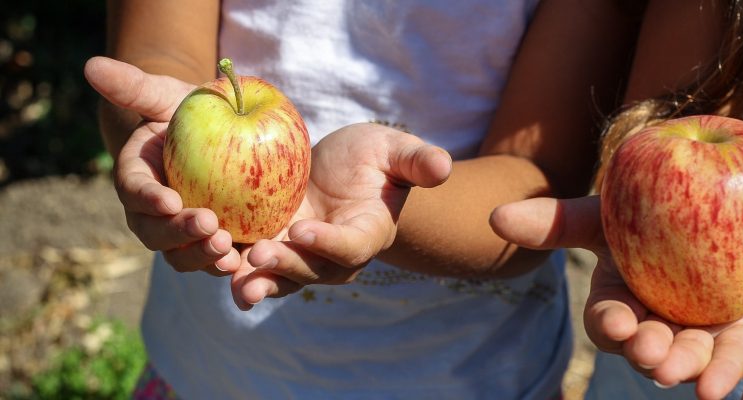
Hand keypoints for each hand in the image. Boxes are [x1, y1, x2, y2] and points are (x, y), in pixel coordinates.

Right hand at [84, 57, 239, 274]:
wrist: (217, 138)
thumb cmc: (188, 113)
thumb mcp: (167, 95)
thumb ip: (135, 86)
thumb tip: (93, 66)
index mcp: (136, 180)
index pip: (135, 192)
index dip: (149, 199)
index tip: (169, 200)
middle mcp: (153, 215)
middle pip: (156, 234)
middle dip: (179, 235)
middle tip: (209, 226)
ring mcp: (182, 235)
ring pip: (183, 256)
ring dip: (203, 257)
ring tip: (228, 251)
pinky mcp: (212, 244)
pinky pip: (215, 262)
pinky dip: (228, 269)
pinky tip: (248, 265)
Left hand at [231, 123, 451, 308]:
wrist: (341, 172)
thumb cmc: (374, 159)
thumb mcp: (395, 151)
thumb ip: (416, 160)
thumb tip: (442, 166)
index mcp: (368, 233)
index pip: (351, 246)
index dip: (330, 243)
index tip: (305, 230)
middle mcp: (334, 256)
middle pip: (311, 270)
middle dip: (286, 266)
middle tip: (258, 256)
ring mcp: (301, 256)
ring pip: (280, 277)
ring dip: (257, 280)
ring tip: (232, 279)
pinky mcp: (273, 247)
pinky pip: (254, 264)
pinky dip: (234, 266)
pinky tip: (211, 262)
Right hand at [490, 195, 742, 399]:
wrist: (716, 204)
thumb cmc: (650, 212)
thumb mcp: (603, 215)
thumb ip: (554, 222)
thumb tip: (494, 217)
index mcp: (619, 301)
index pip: (607, 321)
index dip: (609, 324)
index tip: (616, 322)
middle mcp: (654, 324)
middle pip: (644, 347)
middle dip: (644, 351)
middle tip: (649, 349)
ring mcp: (696, 333)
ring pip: (685, 358)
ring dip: (678, 367)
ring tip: (677, 369)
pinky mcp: (737, 335)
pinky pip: (731, 358)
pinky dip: (721, 373)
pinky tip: (713, 388)